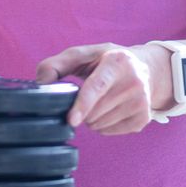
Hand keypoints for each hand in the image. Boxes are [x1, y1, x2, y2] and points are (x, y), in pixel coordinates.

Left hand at [36, 42, 172, 134]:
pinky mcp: (144, 118)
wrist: (146, 68)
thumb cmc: (105, 61)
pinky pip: (109, 132)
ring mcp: (142, 102)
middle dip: (82, 110)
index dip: (82, 105)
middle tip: (87, 96)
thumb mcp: (82, 55)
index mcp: (117, 62)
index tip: (71, 120)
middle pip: (94, 111)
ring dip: (91, 118)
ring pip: (100, 124)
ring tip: (100, 101)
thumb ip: (56, 65)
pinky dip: (102, 125)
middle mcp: (134, 82)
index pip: (97, 87)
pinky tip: (109, 109)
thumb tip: (39, 84)